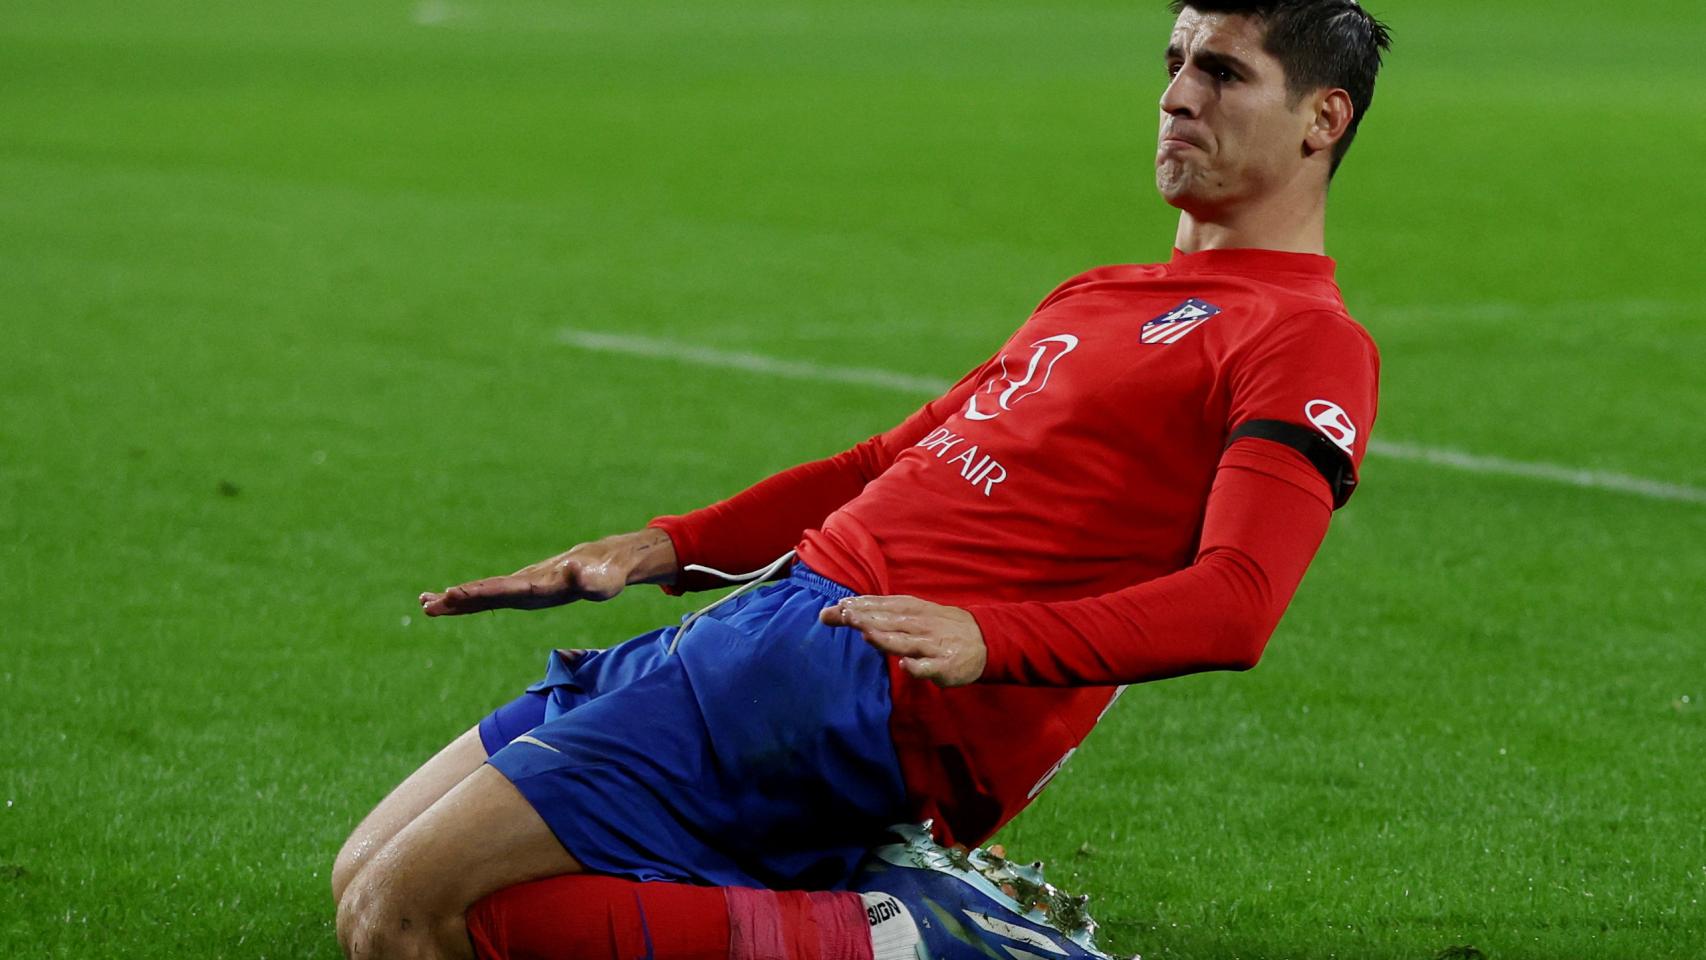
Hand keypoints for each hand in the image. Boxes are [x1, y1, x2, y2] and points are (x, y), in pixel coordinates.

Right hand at [419, 528, 676, 616]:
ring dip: (456, 600)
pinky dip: (468, 602)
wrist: (603, 562)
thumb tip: (577, 573)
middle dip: (460, 598)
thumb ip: (590, 580)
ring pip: (485, 594)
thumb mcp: (604, 582)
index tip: (456, 594)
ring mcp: (522, 587)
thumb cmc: (606, 576)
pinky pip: (491, 598)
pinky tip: (447, 604)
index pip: (508, 588)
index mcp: (542, 583)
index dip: (483, 592)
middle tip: (429, 603)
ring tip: (425, 604)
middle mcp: (527, 583)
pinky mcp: (522, 592)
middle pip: (489, 591)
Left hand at [819, 595, 986, 686]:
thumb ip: (886, 613)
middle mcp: (921, 626)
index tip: (838, 607)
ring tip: (865, 633)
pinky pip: (929, 667)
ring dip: (886, 638)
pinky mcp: (944, 666)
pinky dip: (917, 667)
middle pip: (890, 621)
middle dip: (866, 618)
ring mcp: (932, 646)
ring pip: (906, 642)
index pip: (884, 606)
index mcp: (914, 611)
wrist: (986, 640)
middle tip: (842, 615)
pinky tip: (904, 666)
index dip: (862, 606)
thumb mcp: (917, 613)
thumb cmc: (942, 627)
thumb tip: (850, 609)